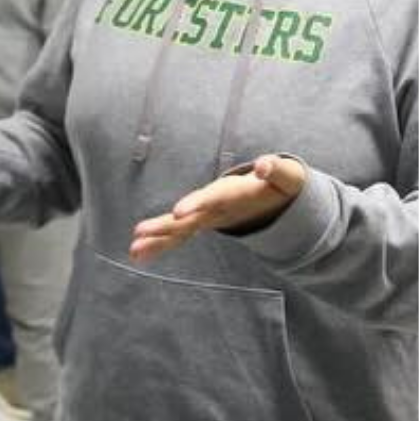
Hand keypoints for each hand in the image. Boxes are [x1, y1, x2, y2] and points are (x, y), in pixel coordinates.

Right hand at [129, 153, 306, 261]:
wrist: (271, 187)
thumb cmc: (279, 183)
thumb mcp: (287, 177)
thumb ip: (277, 170)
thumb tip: (265, 165)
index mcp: (228, 190)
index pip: (210, 198)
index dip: (195, 204)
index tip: (179, 213)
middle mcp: (209, 202)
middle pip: (184, 214)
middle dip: (163, 224)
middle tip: (141, 232)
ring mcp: (203, 213)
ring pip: (176, 228)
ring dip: (155, 237)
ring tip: (133, 249)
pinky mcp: (200, 224)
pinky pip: (177, 237)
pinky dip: (158, 246)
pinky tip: (137, 255)